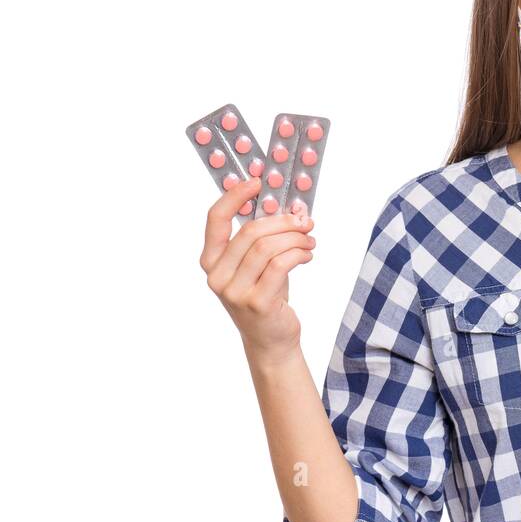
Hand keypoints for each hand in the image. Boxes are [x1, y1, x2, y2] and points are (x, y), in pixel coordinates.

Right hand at [200, 176, 316, 361]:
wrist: (270, 340)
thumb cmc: (265, 295)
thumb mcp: (259, 264)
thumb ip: (267, 237)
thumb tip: (294, 208)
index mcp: (211, 261)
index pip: (216, 219)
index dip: (236, 196)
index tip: (258, 181)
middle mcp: (217, 276)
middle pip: (251, 231)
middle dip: (283, 220)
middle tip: (304, 220)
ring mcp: (235, 291)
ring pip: (268, 247)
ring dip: (295, 237)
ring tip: (309, 239)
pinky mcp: (257, 302)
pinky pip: (281, 264)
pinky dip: (299, 253)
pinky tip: (308, 253)